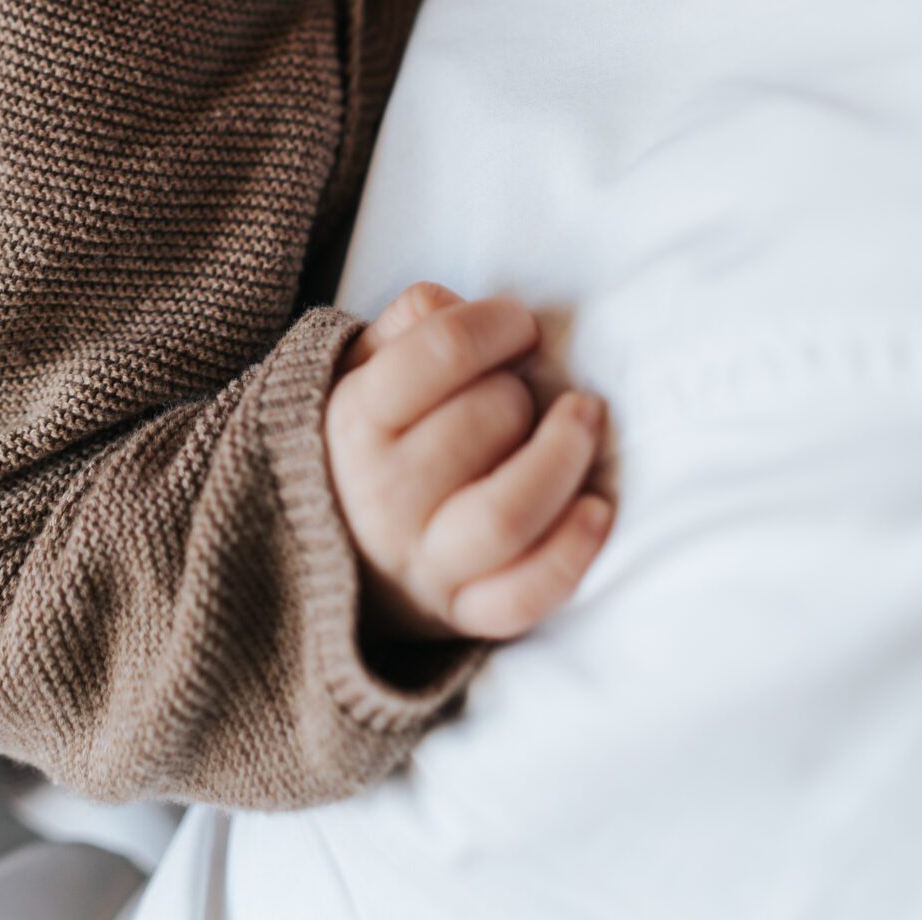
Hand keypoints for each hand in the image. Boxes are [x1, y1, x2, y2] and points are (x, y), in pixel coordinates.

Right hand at [325, 282, 612, 644]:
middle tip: (527, 388)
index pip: (443, 352)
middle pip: (482, 425)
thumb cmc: (365, 439)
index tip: (519, 327)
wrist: (325, 548)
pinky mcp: (460, 614)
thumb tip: (462, 307)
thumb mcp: (362, 366)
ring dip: (562, 458)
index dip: (498, 325)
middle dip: (522, 391)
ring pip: (506, 515)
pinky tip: (596, 508)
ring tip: (585, 420)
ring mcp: (423, 563)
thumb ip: (410, 323)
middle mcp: (382, 497)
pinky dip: (568, 555)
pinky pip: (522, 597)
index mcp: (356, 420)